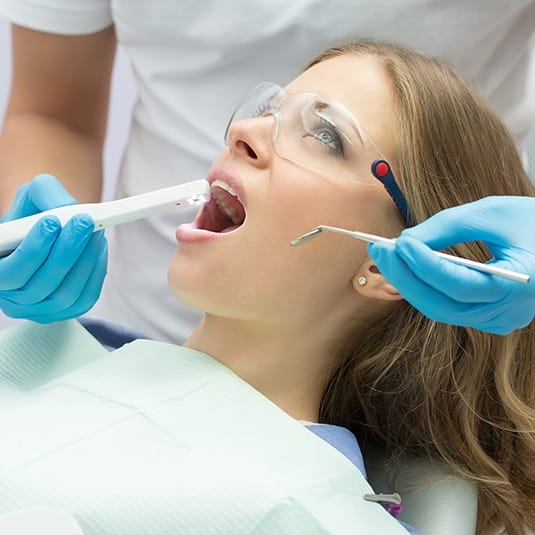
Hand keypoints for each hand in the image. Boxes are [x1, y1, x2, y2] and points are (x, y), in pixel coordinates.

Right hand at [0, 174, 107, 322]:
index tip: (52, 222)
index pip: (10, 273)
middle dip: (67, 251)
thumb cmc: (34, 215)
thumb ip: (44, 195)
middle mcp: (12, 297)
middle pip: (41, 285)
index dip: (32, 250)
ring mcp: (39, 309)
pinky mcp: (66, 311)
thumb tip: (66, 208)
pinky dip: (95, 272)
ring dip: (85, 260)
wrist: (50, 230)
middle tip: (84, 223)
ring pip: (66, 294)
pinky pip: (85, 299)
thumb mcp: (32, 197)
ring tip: (95, 232)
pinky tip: (98, 249)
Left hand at [367, 196, 534, 334]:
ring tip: (386, 255)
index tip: (398, 243)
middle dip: (404, 276)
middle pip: (442, 304)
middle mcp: (509, 313)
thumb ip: (447, 226)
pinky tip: (406, 267)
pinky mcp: (489, 317)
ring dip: (409, 282)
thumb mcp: (492, 212)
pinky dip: (425, 287)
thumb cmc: (532, 221)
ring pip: (440, 309)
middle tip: (378, 249)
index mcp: (521, 286)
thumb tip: (405, 241)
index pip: (459, 284)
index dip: (424, 265)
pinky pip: (448, 306)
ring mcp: (499, 320)